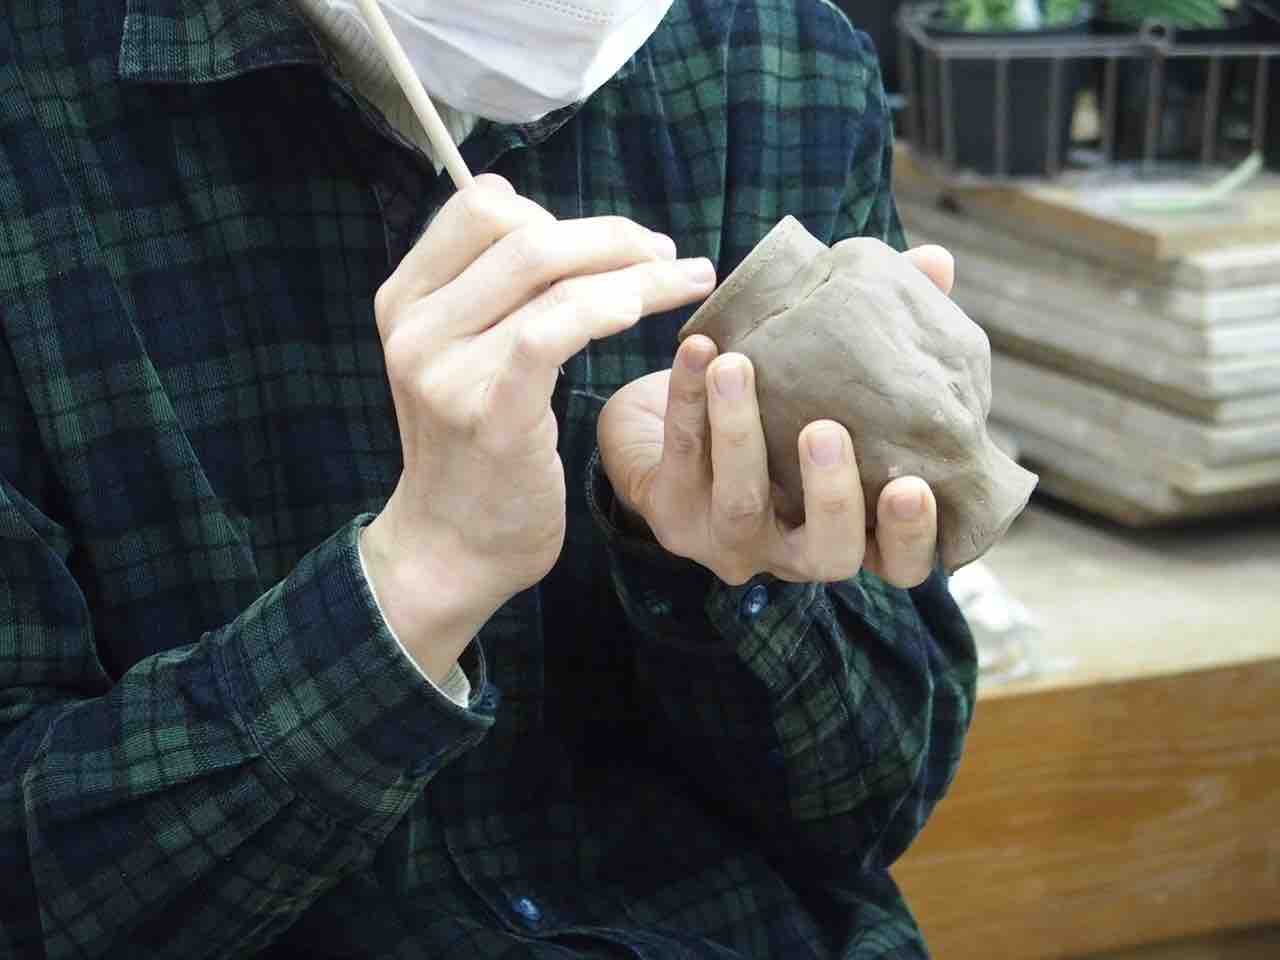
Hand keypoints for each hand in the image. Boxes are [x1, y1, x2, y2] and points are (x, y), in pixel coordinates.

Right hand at [362, 175, 715, 679]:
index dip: (555, 211)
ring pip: (548, 275)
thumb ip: (492, 297)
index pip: (480, 206)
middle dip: (610, 233)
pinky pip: (554, 331)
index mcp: (404, 299)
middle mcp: (414, 326)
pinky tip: (653, 308)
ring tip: (689, 276)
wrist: (453, 547)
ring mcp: (444, 370)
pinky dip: (611, 306)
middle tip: (666, 254)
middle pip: (522, 232)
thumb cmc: (475, 451)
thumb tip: (561, 231)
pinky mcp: (489, 413)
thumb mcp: (460, 359)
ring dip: (634, 267)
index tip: (610, 243)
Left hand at [598, 245, 955, 589]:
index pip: (899, 564)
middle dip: (831, 495)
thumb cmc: (776, 409)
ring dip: (740, 431)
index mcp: (852, 528)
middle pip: (828, 554)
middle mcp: (795, 549)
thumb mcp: (834, 377)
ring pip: (741, 504)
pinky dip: (687, 400)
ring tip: (736, 366)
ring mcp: (731, 539)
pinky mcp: (673, 516)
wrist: (671, 432)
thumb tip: (936, 262)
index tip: (915, 484)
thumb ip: (891, 331)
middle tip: (825, 430)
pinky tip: (696, 349)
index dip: (910, 536)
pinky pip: (682, 456)